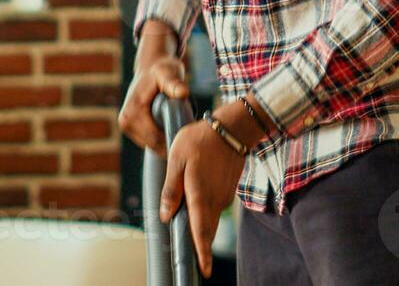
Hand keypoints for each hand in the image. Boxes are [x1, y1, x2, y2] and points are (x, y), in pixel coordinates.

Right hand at [119, 23, 187, 153]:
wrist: (151, 66)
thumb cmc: (162, 69)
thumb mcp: (169, 73)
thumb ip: (175, 84)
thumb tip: (183, 93)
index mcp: (133, 111)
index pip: (154, 139)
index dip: (173, 139)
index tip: (190, 135)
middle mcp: (125, 120)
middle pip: (153, 144)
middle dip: (170, 141)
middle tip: (189, 133)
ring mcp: (125, 125)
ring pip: (151, 145)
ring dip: (166, 141)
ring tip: (181, 127)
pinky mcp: (129, 127)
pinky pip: (148, 141)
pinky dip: (161, 138)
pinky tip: (172, 128)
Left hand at [159, 120, 245, 276]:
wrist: (232, 128)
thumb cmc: (200, 140)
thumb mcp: (176, 161)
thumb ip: (171, 190)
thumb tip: (166, 216)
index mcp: (200, 196)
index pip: (201, 231)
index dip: (202, 253)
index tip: (204, 270)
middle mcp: (215, 200)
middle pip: (207, 230)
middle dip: (202, 247)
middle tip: (199, 262)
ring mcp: (224, 195)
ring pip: (211, 219)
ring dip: (203, 229)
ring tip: (195, 239)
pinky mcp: (227, 189)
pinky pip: (215, 207)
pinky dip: (207, 214)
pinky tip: (199, 209)